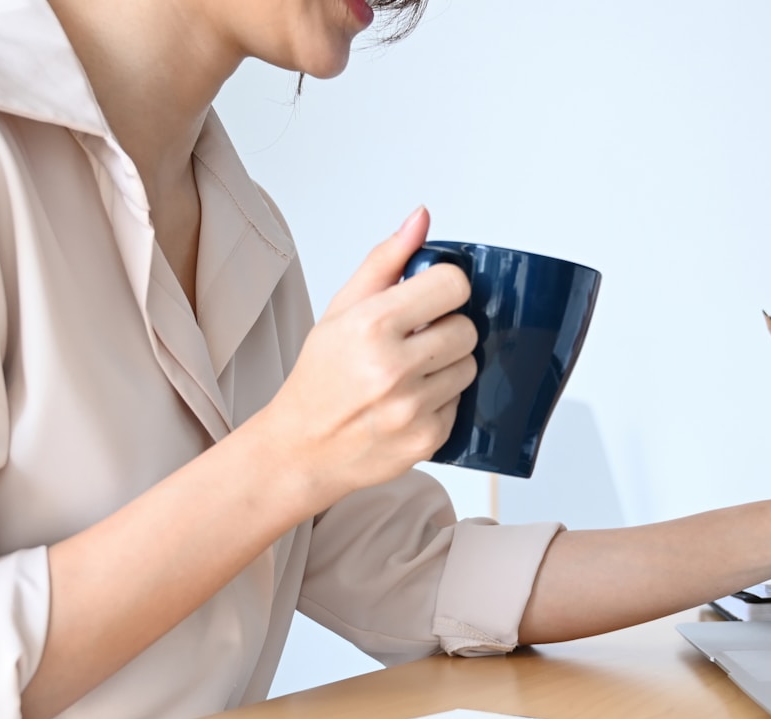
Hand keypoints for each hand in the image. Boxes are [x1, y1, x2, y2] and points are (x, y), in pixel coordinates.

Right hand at [251, 206, 476, 506]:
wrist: (302, 449)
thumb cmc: (320, 377)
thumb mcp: (341, 310)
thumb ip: (385, 261)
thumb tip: (420, 218)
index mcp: (370, 326)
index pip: (452, 285)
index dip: (446, 290)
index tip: (432, 300)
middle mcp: (392, 368)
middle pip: (466, 329)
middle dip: (447, 330)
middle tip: (417, 341)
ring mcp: (411, 408)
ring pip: (468, 368)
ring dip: (448, 367)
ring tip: (411, 373)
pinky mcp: (426, 440)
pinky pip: (460, 405)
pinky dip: (441, 402)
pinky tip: (409, 403)